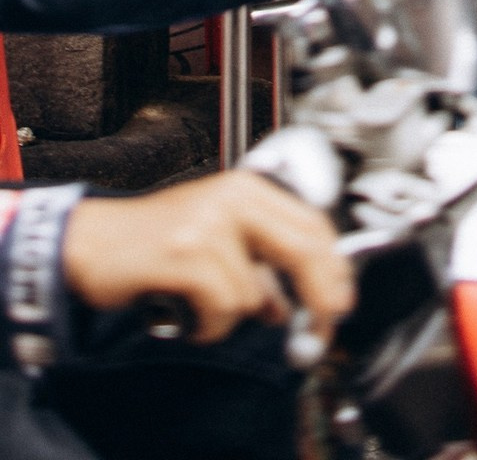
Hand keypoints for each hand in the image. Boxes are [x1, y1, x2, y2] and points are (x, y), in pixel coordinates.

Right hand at [61, 172, 353, 346]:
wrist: (94, 241)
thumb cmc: (154, 239)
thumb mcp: (216, 238)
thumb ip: (259, 262)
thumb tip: (293, 303)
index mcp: (248, 188)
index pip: (312, 222)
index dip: (335, 265)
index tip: (343, 298)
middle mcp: (234, 198)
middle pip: (303, 247)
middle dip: (320, 294)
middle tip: (322, 327)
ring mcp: (210, 224)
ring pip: (256, 291)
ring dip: (233, 316)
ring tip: (202, 306)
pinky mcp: (186, 254)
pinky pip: (222, 308)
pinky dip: (208, 325)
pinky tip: (186, 313)